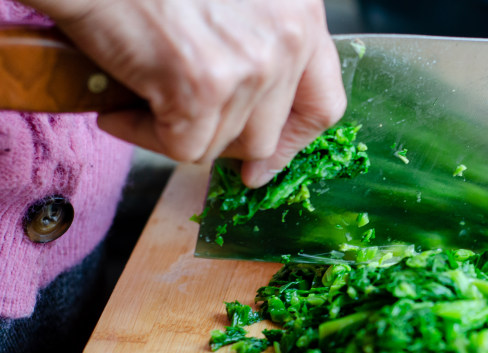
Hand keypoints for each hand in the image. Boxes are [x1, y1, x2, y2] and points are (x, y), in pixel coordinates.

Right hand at [22, 0, 345, 186]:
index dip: (294, 141)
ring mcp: (251, 66)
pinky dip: (146, 136)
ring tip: (144, 99)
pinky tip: (122, 111)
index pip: (324, 103)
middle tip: (186, 126)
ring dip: (178, 132)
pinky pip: (186, 149)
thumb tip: (258, 126)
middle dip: (223, 140)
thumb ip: (262, 48)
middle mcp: (288, 39)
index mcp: (301, 13)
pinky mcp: (205, 88)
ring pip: (224, 144)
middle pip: (267, 134)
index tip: (269, 159)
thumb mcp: (237, 4)